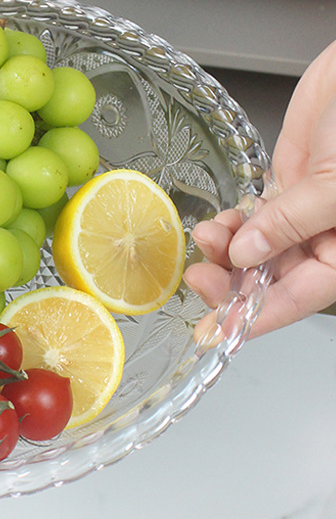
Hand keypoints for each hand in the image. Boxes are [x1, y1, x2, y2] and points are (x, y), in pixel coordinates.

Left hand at [184, 39, 335, 337]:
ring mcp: (303, 213)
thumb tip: (245, 257)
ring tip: (207, 236)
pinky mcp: (286, 187)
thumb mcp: (335, 186)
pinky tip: (217, 222)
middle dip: (230, 282)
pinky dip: (230, 223)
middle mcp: (324, 238)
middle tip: (198, 277)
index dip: (253, 318)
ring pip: (254, 249)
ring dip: (224, 250)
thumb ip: (290, 224)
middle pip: (270, 279)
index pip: (296, 300)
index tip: (214, 332)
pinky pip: (251, 217)